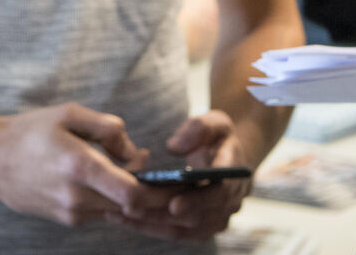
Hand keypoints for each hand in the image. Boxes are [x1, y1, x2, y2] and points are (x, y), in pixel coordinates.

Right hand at [0, 104, 168, 227]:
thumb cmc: (30, 131)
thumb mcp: (70, 113)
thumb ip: (109, 127)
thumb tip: (134, 150)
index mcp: (80, 166)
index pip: (133, 193)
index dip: (160, 191)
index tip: (175, 180)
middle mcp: (77, 196)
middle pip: (131, 206)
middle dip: (153, 193)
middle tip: (167, 178)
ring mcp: (70, 212)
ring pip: (117, 210)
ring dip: (131, 196)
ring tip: (132, 170)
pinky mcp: (65, 219)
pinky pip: (100, 211)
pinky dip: (113, 199)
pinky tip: (111, 180)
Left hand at [105, 110, 250, 241]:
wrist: (230, 157)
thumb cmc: (218, 137)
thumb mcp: (214, 122)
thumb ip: (198, 129)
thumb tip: (173, 146)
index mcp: (235, 174)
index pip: (221, 193)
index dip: (197, 201)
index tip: (174, 203)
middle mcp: (230, 202)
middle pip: (197, 217)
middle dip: (163, 214)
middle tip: (131, 208)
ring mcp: (216, 219)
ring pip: (183, 229)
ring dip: (151, 223)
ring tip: (119, 213)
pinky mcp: (202, 228)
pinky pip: (176, 232)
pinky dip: (151, 227)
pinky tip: (125, 218)